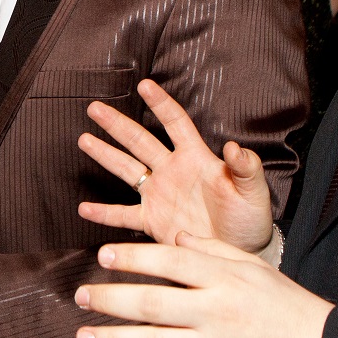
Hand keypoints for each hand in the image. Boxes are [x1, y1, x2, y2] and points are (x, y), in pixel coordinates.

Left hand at [74, 236, 331, 337]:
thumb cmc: (288, 306)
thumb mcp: (255, 267)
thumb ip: (213, 249)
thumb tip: (177, 234)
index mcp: (225, 278)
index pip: (169, 260)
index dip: (132, 256)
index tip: (103, 255)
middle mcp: (216, 311)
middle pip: (151, 302)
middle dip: (109, 298)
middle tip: (81, 296)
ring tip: (85, 336)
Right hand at [77, 79, 274, 253]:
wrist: (240, 252)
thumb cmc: (249, 219)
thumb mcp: (253, 192)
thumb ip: (246, 168)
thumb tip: (234, 146)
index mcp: (196, 159)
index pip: (175, 124)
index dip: (160, 104)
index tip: (144, 85)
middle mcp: (172, 172)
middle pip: (139, 142)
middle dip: (117, 124)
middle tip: (95, 108)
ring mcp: (159, 196)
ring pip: (126, 170)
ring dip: (106, 155)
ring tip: (84, 140)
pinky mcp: (153, 221)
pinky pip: (123, 215)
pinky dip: (104, 213)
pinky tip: (85, 208)